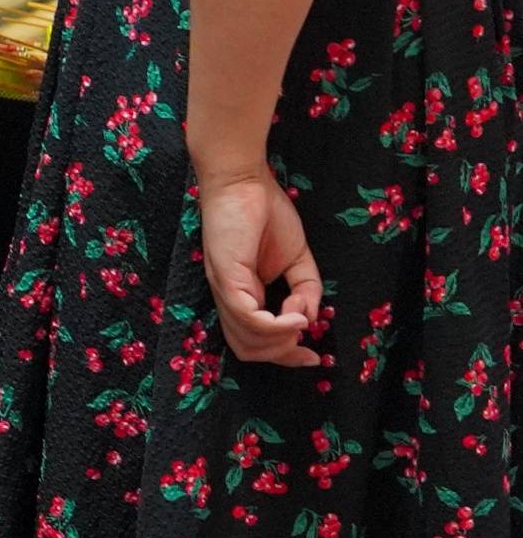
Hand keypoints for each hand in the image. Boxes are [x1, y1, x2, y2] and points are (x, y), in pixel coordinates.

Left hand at [197, 168, 326, 367]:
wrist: (243, 180)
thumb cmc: (266, 213)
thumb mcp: (298, 260)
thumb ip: (306, 290)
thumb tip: (309, 319)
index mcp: (241, 294)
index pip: (253, 340)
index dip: (284, 355)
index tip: (314, 358)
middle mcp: (227, 296)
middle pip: (248, 348)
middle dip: (283, 354)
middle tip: (308, 345)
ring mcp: (224, 288)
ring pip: (246, 340)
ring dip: (282, 341)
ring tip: (300, 321)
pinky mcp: (226, 276)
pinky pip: (247, 317)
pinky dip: (275, 326)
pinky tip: (295, 316)